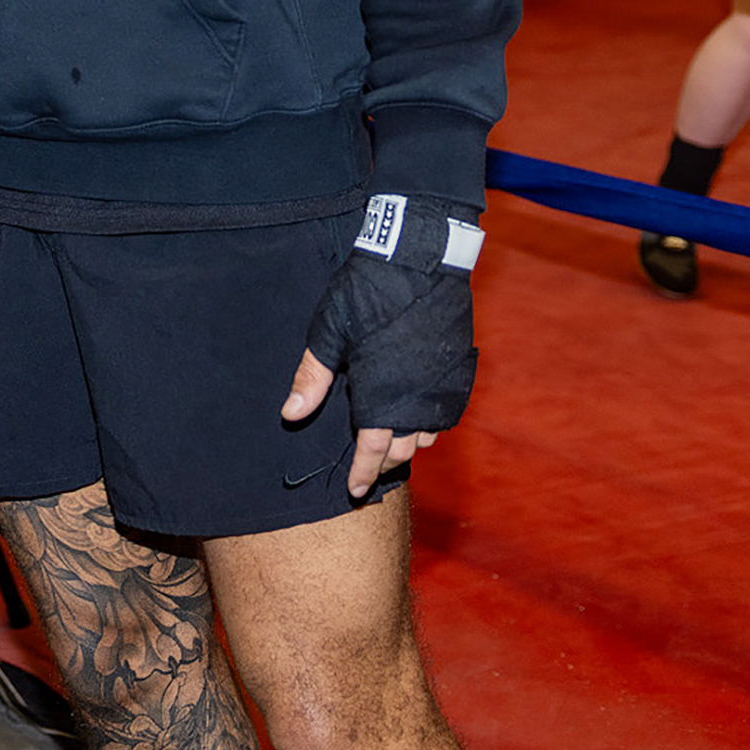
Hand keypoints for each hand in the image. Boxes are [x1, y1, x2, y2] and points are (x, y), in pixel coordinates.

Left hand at [283, 193, 479, 498]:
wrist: (419, 259)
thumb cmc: (365, 293)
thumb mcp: (329, 332)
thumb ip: (312, 377)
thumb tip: (290, 414)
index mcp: (383, 394)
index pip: (372, 450)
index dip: (362, 472)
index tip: (353, 490)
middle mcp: (418, 398)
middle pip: (402, 449)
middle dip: (382, 463)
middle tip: (366, 469)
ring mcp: (443, 386)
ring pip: (427, 435)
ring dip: (408, 445)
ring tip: (389, 447)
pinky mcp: (459, 370)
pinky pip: (446, 414)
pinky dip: (430, 424)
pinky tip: (416, 419)